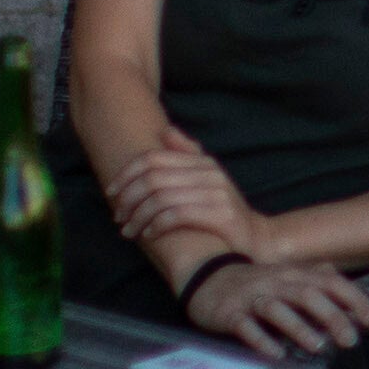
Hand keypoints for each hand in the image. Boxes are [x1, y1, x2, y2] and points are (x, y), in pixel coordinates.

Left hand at [103, 135, 266, 259]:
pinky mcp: (221, 215)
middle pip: (153, 178)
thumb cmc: (222, 211)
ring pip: (161, 198)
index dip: (126, 174)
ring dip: (138, 216)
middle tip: (118, 216)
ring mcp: (217, 193)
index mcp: (203, 162)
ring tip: (129, 230)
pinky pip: (177, 215)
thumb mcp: (207, 179)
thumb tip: (165, 130)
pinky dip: (157, 225)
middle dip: (128, 198)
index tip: (111, 192)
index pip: (154, 158)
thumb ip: (188, 155)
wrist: (257, 238)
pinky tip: (149, 234)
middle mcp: (210, 173)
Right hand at [186, 256, 368, 360]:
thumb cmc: (257, 282)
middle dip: (332, 317)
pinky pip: (246, 326)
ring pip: (277, 309)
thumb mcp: (288, 275)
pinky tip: (276, 354)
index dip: (354, 300)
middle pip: (308, 295)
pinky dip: (261, 340)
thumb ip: (317, 279)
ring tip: (318, 347)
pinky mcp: (230, 314)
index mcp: (295, 273)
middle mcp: (276, 281)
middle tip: (350, 340)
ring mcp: (251, 297)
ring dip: (299, 328)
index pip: (331, 282)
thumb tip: (350, 293)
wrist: (207, 278)